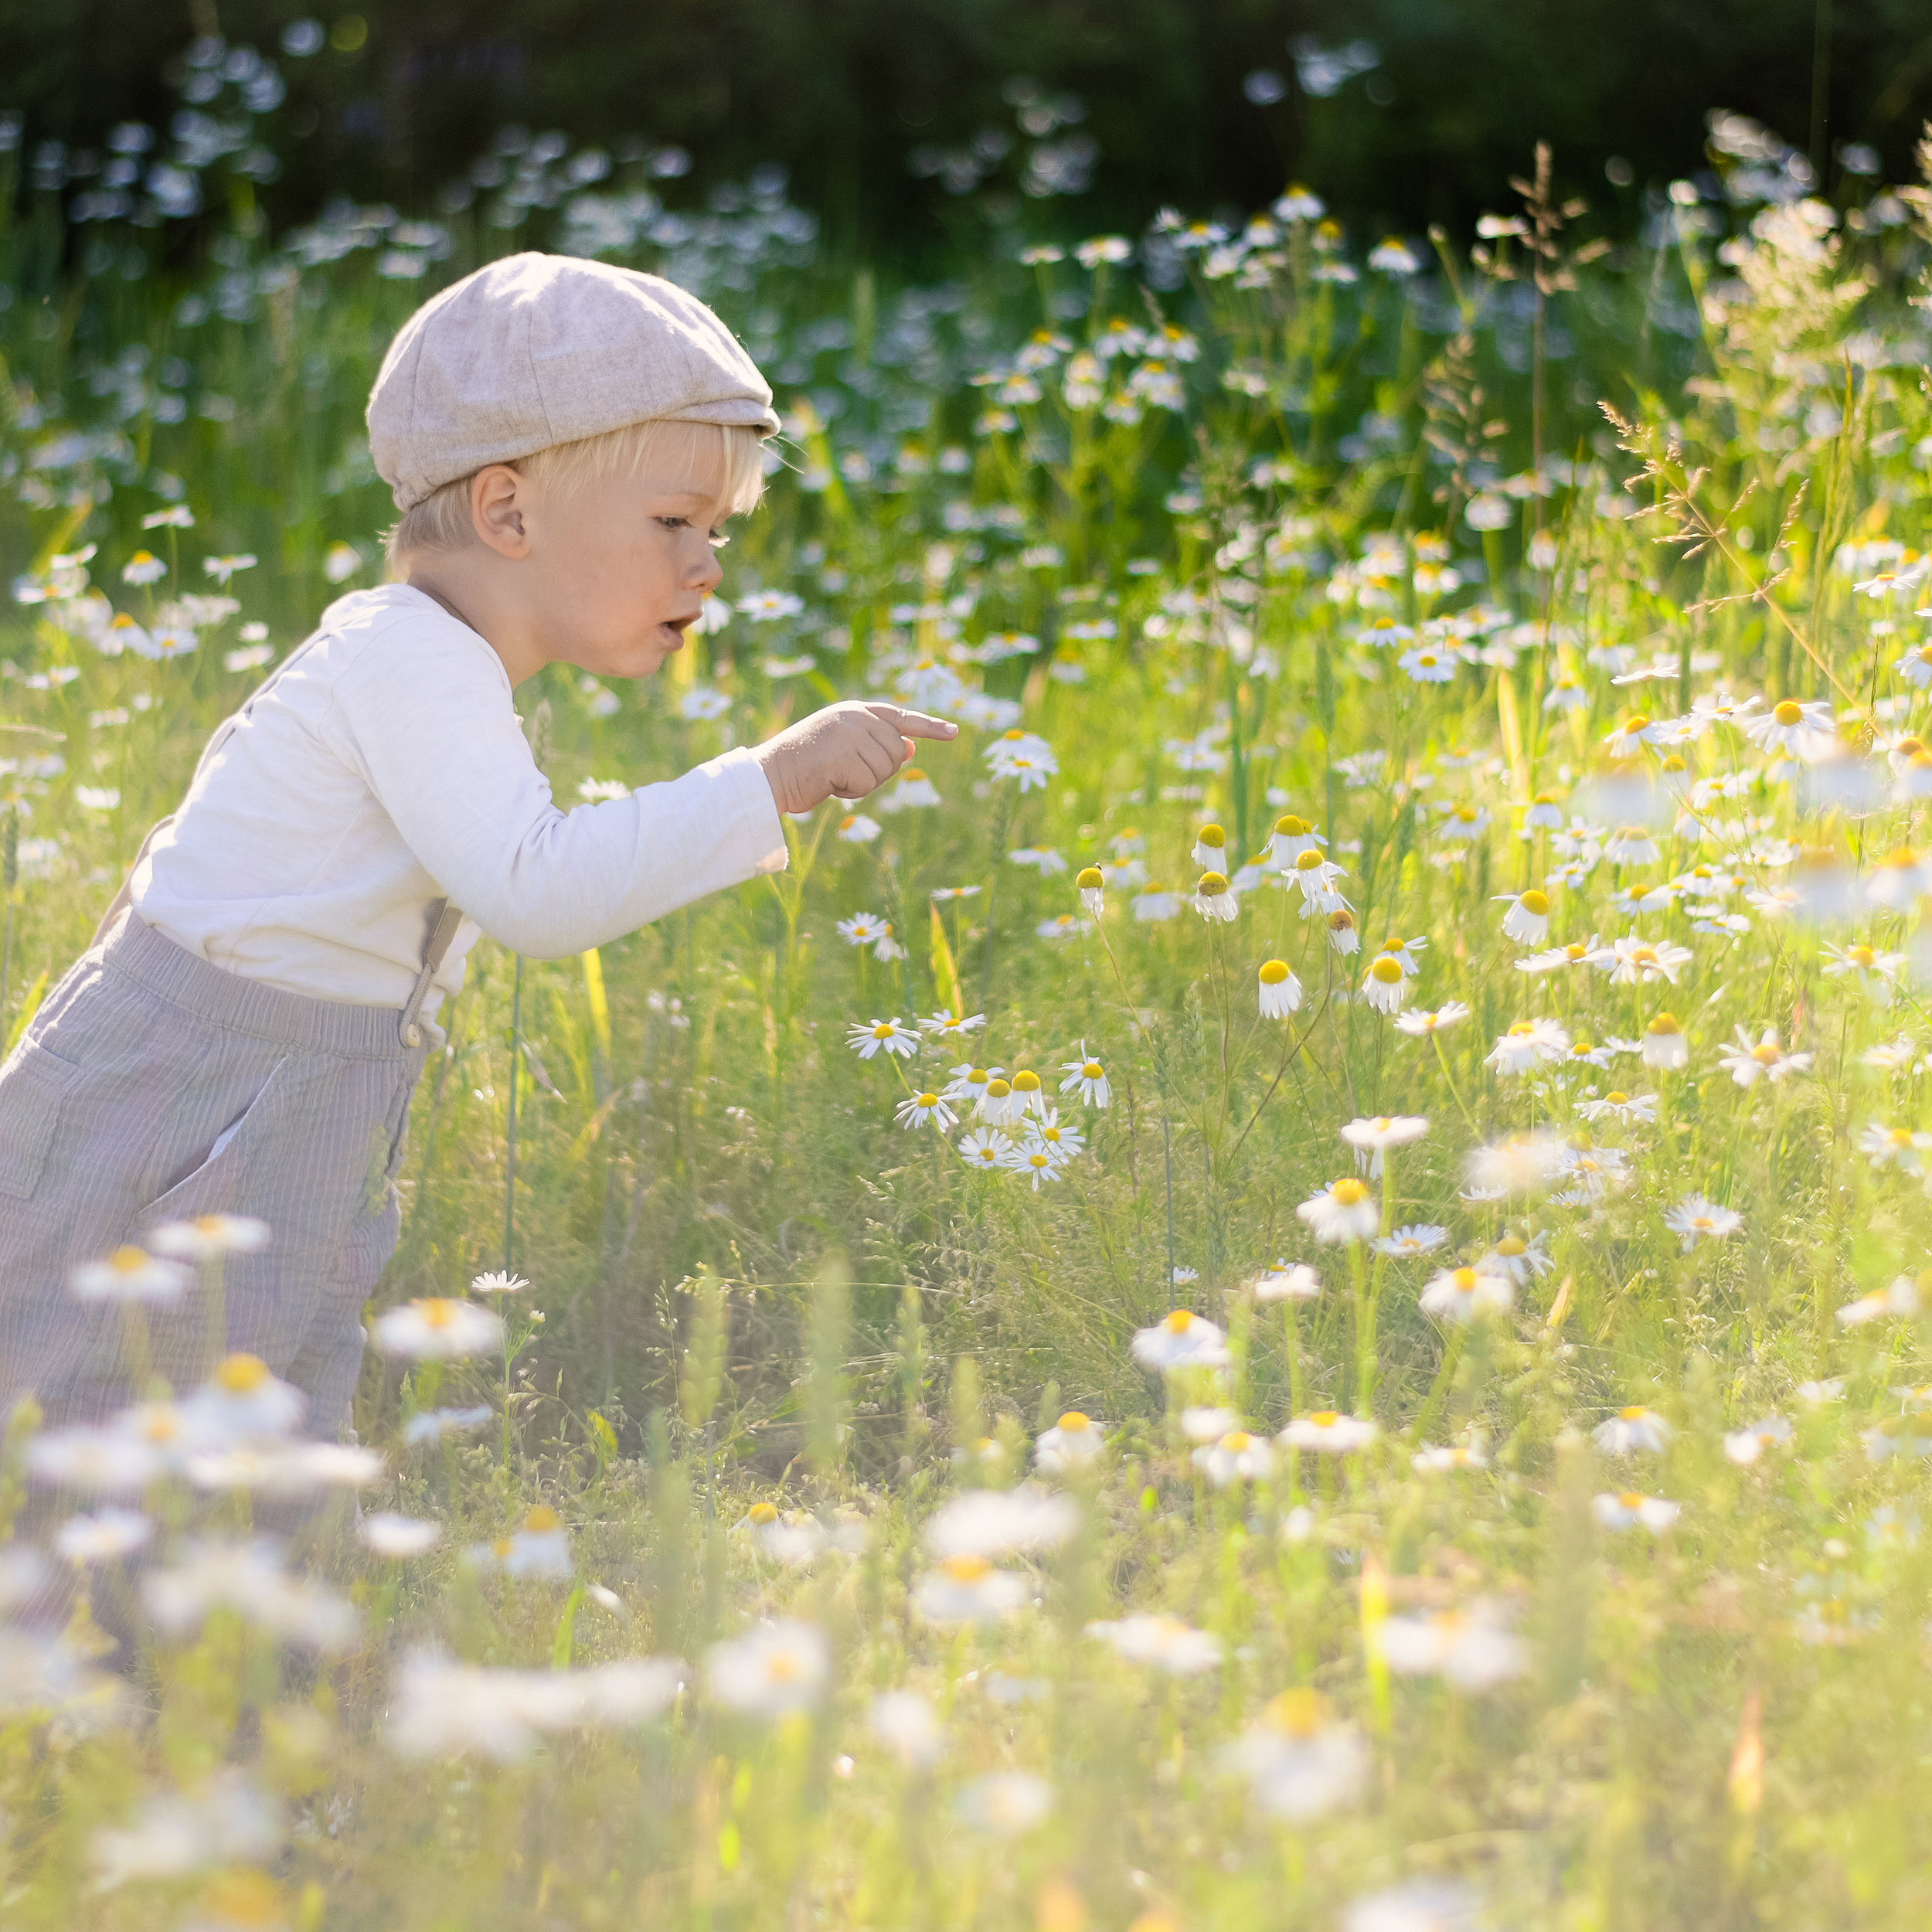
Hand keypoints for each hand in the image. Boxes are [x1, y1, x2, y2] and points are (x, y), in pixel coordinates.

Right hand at [751, 701, 958, 814]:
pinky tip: (830, 784)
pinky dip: (852, 792)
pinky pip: (869, 784)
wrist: (768, 775)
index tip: (953, 732)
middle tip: (844, 773)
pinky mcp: (843, 756)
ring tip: (833, 776)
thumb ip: (875, 744)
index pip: (901, 717)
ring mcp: (850, 735)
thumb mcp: (844, 748)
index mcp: (854, 711)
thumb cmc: (804, 765)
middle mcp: (855, 718)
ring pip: (885, 770)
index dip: (930, 726)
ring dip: (864, 783)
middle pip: (896, 753)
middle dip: (877, 771)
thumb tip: (911, 747)